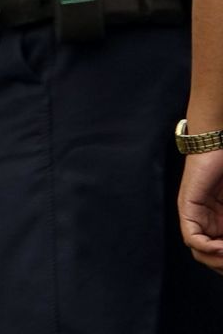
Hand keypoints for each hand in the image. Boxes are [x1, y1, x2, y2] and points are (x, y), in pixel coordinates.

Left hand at [180, 148, 222, 270]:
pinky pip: (193, 238)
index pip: (220, 256)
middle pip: (211, 258)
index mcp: (220, 224)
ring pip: (201, 253)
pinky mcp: (187, 208)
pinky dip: (209, 248)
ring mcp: (195, 216)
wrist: (218, 146)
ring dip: (219, 260)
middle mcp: (206, 223)